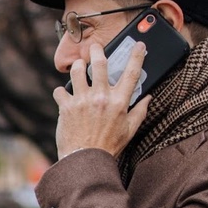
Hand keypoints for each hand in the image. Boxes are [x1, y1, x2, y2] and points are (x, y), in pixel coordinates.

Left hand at [52, 40, 150, 158]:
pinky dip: (61, 92)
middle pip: (99, 63)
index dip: (137, 55)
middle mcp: (101, 97)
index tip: (139, 45)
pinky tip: (64, 96)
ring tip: (78, 68)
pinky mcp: (66, 107)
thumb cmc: (108, 147)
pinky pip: (60, 90)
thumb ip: (140, 112)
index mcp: (120, 102)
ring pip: (77, 71)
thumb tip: (148, 98)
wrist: (85, 162)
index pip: (132, 73)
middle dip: (96, 51)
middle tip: (94, 48)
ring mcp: (82, 101)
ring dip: (77, 66)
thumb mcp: (130, 130)